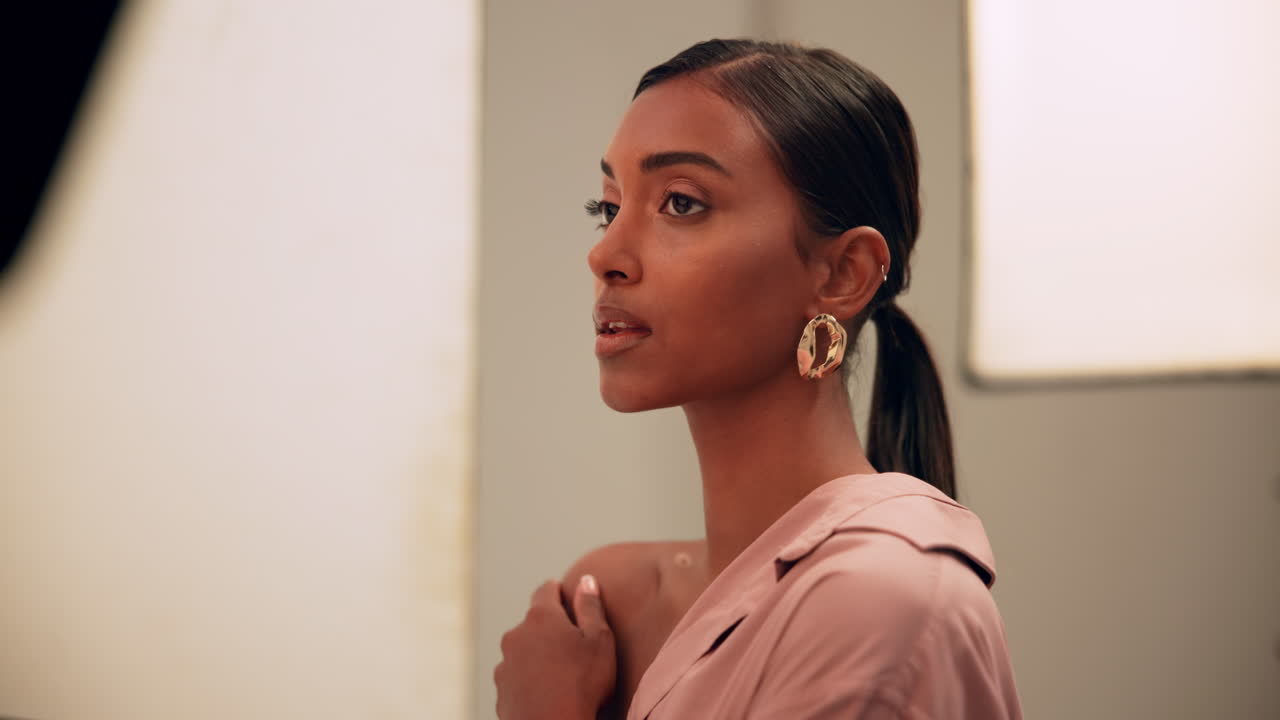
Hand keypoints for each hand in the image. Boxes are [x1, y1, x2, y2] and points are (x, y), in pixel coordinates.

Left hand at [494, 574, 616, 719]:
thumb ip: (591, 607)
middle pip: (533, 622)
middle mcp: (516, 636)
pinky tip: (547, 692)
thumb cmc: (582, 685)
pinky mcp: (501, 691)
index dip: (560, 592)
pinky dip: (529, 679)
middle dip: (550, 628)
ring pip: (523, 650)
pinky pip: (517, 677)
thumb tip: (586, 580)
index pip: (546, 590)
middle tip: (573, 645)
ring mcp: (504, 665)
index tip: (568, 599)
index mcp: (541, 617)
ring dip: (537, 655)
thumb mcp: (599, 641)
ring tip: (561, 674)